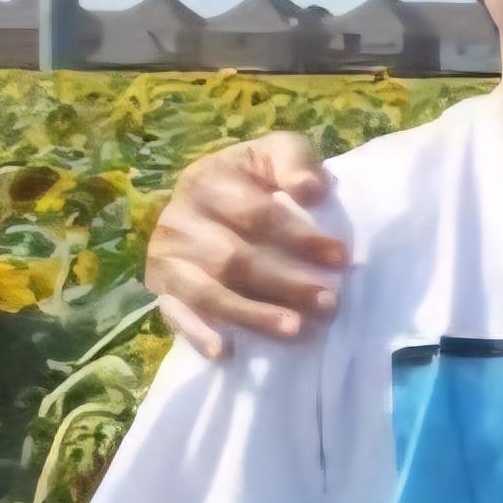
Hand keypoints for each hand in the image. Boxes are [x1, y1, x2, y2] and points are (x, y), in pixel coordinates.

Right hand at [146, 133, 342, 358]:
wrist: (211, 192)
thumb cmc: (256, 175)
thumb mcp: (277, 151)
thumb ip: (294, 161)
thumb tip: (310, 188)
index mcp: (208, 181)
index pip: (257, 214)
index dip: (299, 236)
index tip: (339, 257)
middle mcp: (180, 219)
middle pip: (235, 259)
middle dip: (285, 283)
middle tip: (328, 303)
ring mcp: (168, 256)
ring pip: (210, 291)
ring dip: (252, 313)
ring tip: (294, 329)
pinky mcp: (162, 286)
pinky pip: (175, 313)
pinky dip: (197, 332)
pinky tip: (223, 352)